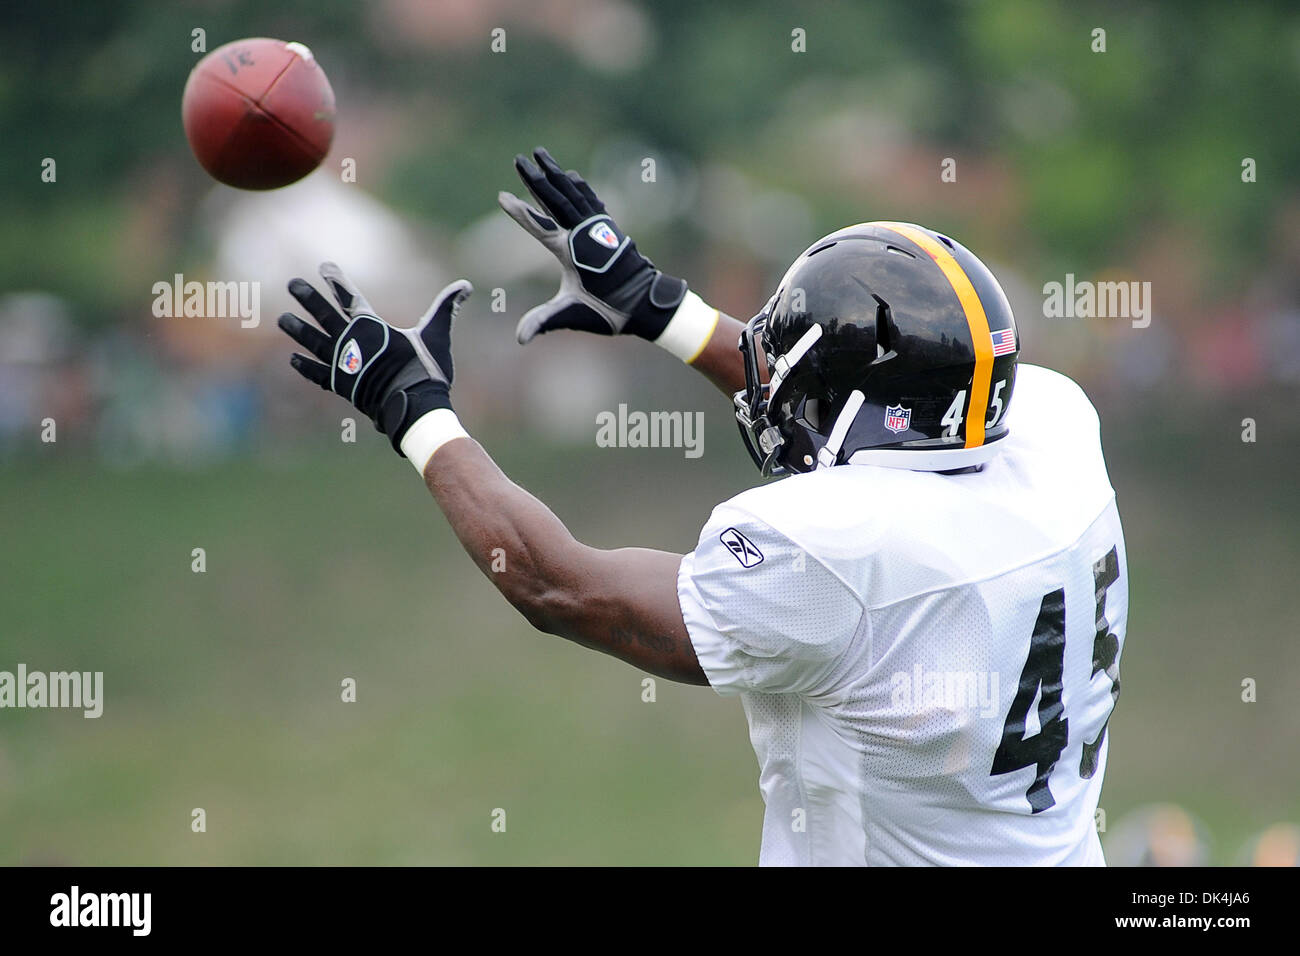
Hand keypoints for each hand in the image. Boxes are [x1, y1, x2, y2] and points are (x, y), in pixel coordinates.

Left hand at [277, 261, 470, 455]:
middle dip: (308, 297)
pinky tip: (293, 360)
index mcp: (371, 328)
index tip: (324, 267)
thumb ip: (446, 308)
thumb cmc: (426, 371)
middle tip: (292, 283)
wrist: (413, 410)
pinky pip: (319, 374)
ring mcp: (344, 366)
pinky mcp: (342, 386)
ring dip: (298, 330)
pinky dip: (306, 367)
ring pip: (314, 343)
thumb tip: (466, 285)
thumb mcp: (436, 336)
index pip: (349, 298)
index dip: (336, 281)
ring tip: (282, 318)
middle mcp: (351, 344)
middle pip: (324, 315)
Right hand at [498, 146, 687, 343]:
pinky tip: (571, 175)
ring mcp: (598, 228)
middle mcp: (585, 234)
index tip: (502, 197)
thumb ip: (545, 322)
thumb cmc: (610, 311)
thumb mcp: (575, 316)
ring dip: (555, 174)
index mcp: (573, 252)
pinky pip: (590, 201)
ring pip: (573, 194)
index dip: (521, 212)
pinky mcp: (608, 229)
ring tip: (540, 154)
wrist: (646, 304)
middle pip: (556, 200)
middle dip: (536, 179)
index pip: (541, 227)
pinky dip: (579, 187)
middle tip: (519, 159)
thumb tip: (520, 338)